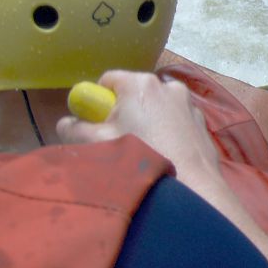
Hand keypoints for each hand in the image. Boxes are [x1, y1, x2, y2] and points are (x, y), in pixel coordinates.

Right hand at [57, 71, 220, 177]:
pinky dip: (167, 132)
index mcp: (140, 84)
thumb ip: (75, 130)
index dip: (98, 102)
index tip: (97, 125)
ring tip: (146, 151)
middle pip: (133, 94)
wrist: (192, 186)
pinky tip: (165, 155)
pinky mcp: (201, 122)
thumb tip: (66, 122)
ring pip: (156, 107)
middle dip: (123, 114)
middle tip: (120, 142)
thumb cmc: (141, 158)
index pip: (108, 80)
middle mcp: (167, 85)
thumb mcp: (98, 145)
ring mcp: (188, 103)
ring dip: (147, 123)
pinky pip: (175, 121)